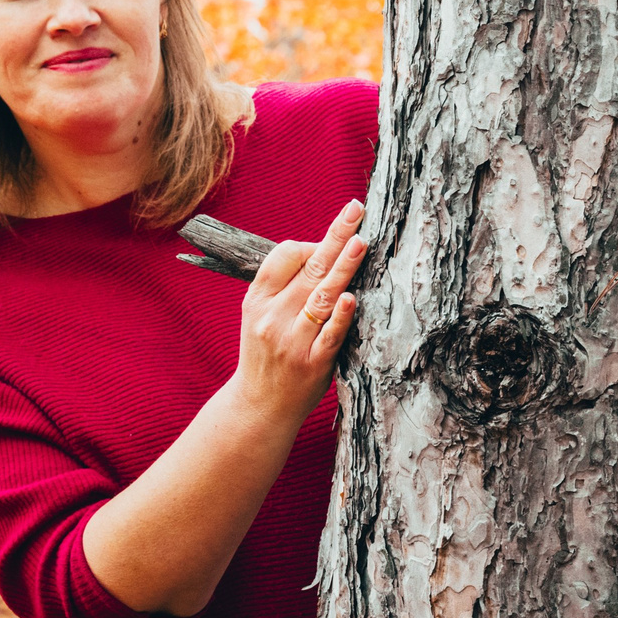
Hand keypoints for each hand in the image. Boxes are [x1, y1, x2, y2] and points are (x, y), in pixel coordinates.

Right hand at [236, 200, 366, 421]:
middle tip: (356, 210)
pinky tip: (351, 298)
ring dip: (343, 268)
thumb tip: (324, 249)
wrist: (258, 406)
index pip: (283, 257)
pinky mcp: (312, 364)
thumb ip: (284, 286)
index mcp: (257, 300)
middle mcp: (272, 316)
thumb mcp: (259, 315)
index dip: (310, 243)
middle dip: (335, 236)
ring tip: (360, 243)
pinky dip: (341, 317)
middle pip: (309, 267)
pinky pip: (330, 336)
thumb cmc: (267, 353)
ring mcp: (292, 341)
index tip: (331, 240)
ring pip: (322, 297)